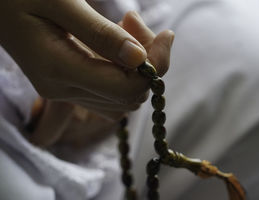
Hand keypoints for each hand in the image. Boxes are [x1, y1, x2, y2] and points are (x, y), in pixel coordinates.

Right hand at [26, 11, 173, 146]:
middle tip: (137, 22)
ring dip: (139, 67)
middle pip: (130, 96)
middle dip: (149, 63)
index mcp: (59, 71)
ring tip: (127, 26)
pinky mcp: (70, 85)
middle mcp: (63, 90)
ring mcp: (66, 91)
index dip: (154, 67)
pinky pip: (111, 90)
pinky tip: (119, 40)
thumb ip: (100, 33)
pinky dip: (125, 69)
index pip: (125, 89)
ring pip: (123, 96)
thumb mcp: (60, 1)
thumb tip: (140, 60)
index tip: (166, 35)